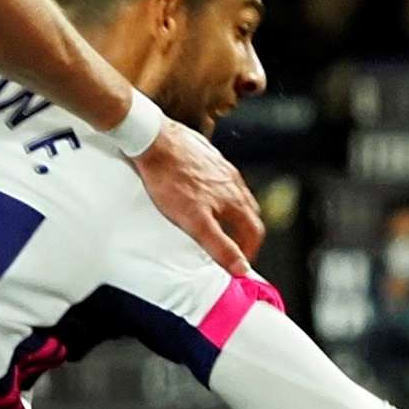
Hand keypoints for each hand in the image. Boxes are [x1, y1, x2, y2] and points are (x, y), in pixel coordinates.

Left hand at [131, 119, 262, 274]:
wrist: (152, 140)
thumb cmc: (170, 179)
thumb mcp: (195, 221)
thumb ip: (220, 246)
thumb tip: (240, 268)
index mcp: (235, 199)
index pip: (255, 231)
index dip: (249, 251)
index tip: (239, 264)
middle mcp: (233, 182)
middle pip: (249, 213)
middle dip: (242, 234)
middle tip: (230, 247)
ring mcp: (220, 167)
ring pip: (234, 195)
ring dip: (231, 214)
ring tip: (215, 225)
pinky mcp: (206, 156)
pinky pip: (218, 180)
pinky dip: (216, 195)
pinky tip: (199, 197)